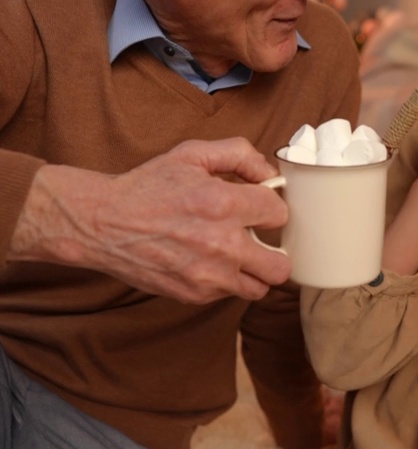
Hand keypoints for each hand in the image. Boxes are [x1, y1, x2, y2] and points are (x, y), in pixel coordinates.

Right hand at [9, 137, 292, 302]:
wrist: (104, 223)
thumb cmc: (148, 187)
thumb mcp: (191, 154)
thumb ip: (238, 154)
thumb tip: (269, 174)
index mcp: (223, 204)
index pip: (279, 213)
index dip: (270, 208)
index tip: (258, 208)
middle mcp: (221, 244)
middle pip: (281, 266)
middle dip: (275, 250)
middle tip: (260, 240)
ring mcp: (209, 275)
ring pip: (260, 287)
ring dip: (254, 272)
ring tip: (237, 256)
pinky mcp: (195, 294)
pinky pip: (230, 294)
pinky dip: (226, 281)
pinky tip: (209, 263)